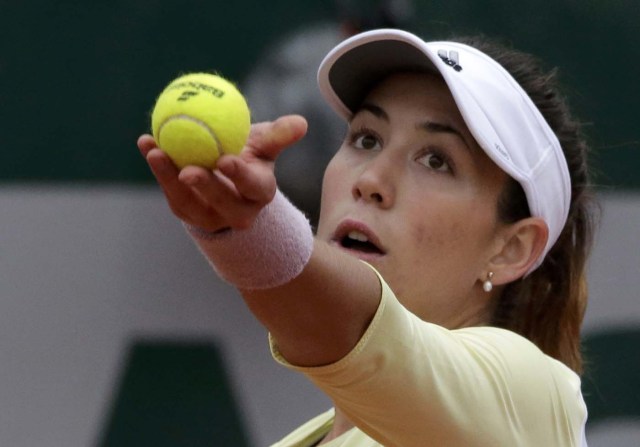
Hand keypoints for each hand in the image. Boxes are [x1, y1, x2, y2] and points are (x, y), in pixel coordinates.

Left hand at [138, 114, 307, 230]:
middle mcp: (238, 210)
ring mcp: (210, 216)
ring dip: (170, 178)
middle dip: (205, 187)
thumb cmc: (250, 156)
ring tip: (156, 151)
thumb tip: (301, 123)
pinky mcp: (187, 213)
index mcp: (260, 192)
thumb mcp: (265, 145)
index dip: (240, 176)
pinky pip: (171, 192)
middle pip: (221, 201)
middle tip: (188, 169)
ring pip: (189, 201)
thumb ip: (279, 134)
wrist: (229, 181)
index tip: (225, 160)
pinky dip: (158, 169)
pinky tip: (147, 143)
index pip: (253, 186)